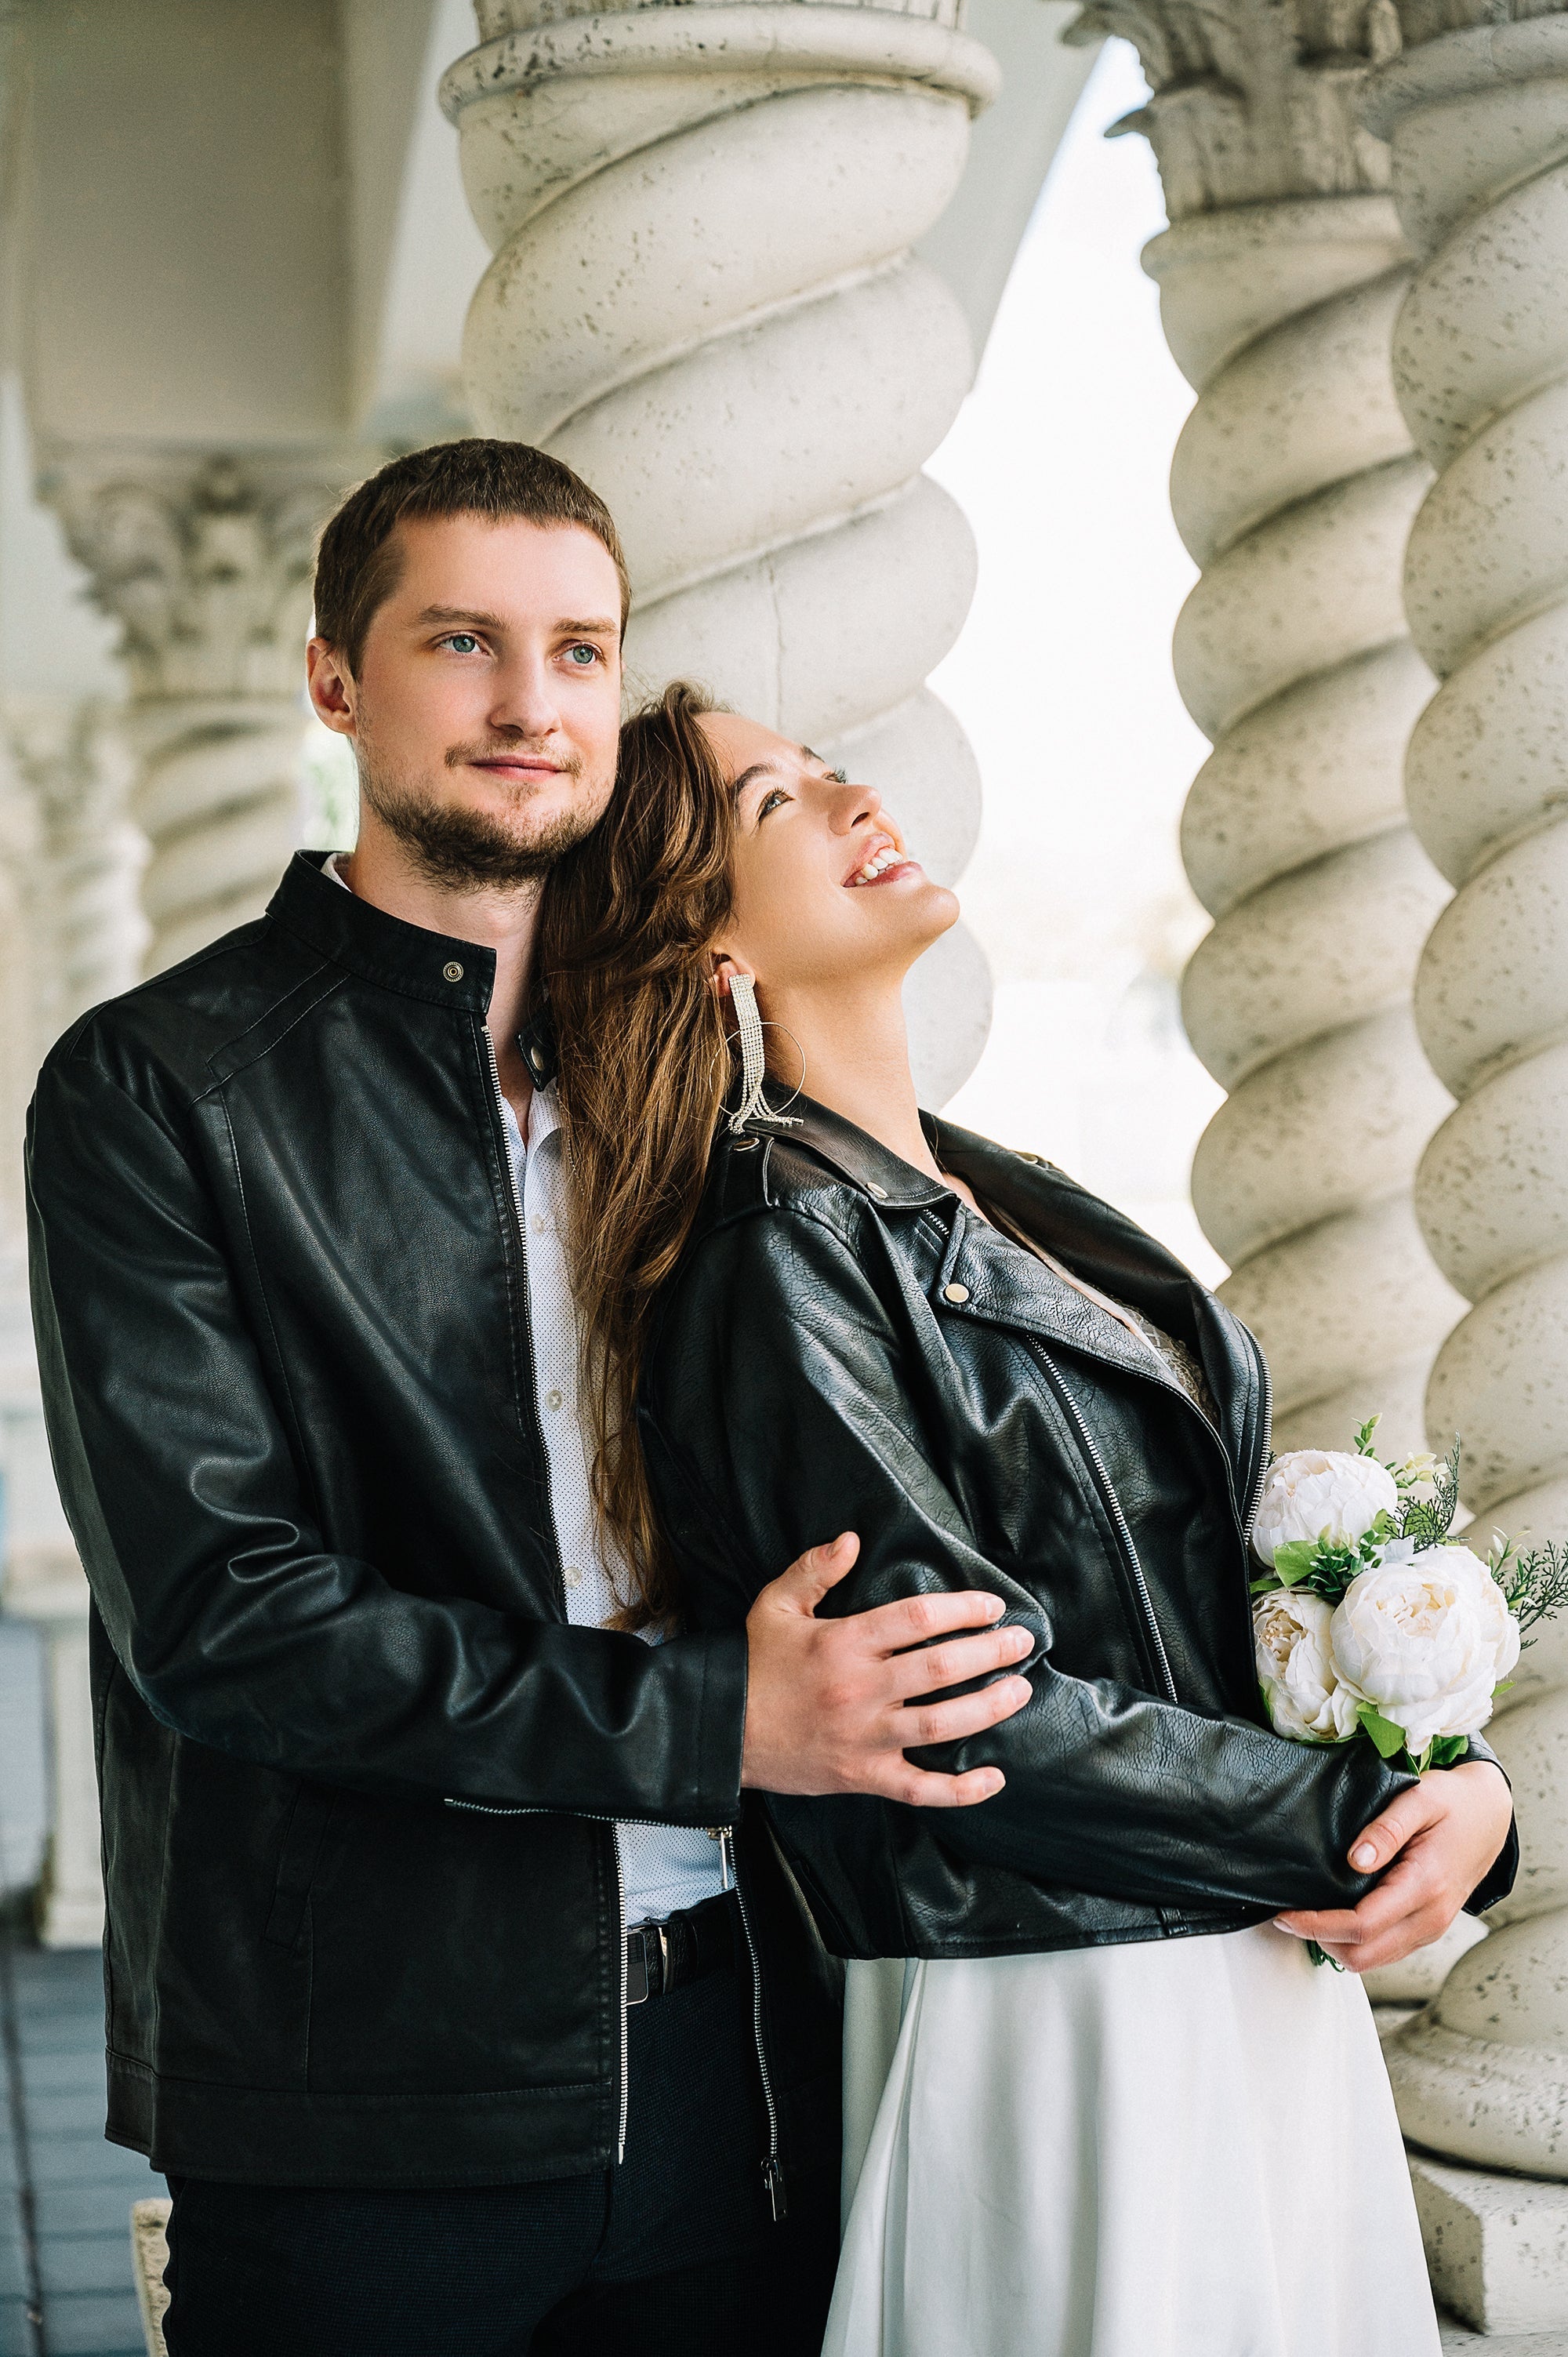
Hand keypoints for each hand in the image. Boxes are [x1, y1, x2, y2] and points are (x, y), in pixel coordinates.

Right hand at [741, 1533, 1033, 1804]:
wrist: (722, 1731)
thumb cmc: (754, 1665)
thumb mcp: (775, 1605)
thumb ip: (813, 1569)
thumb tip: (850, 1540)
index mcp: (843, 1643)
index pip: (917, 1619)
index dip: (962, 1609)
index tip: (990, 1605)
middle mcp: (861, 1690)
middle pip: (941, 1668)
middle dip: (991, 1652)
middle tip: (1022, 1642)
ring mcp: (865, 1737)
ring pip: (942, 1725)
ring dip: (989, 1707)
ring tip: (1020, 1690)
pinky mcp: (864, 1776)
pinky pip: (921, 1789)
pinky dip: (961, 1790)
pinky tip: (994, 1778)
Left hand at [1275, 1759, 1513, 1971]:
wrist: (1490, 1816)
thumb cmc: (1455, 1802)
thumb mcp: (1420, 1798)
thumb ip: (1387, 1828)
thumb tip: (1356, 1859)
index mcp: (1425, 1886)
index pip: (1362, 1925)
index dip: (1318, 1925)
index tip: (1285, 1914)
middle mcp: (1431, 1917)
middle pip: (1364, 1956)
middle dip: (1320, 1940)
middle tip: (1288, 1915)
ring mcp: (1431, 1927)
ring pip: (1374, 1960)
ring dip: (1336, 1944)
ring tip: (1305, 1914)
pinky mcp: (1427, 1928)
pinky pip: (1386, 1950)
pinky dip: (1356, 1941)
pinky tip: (1335, 1914)